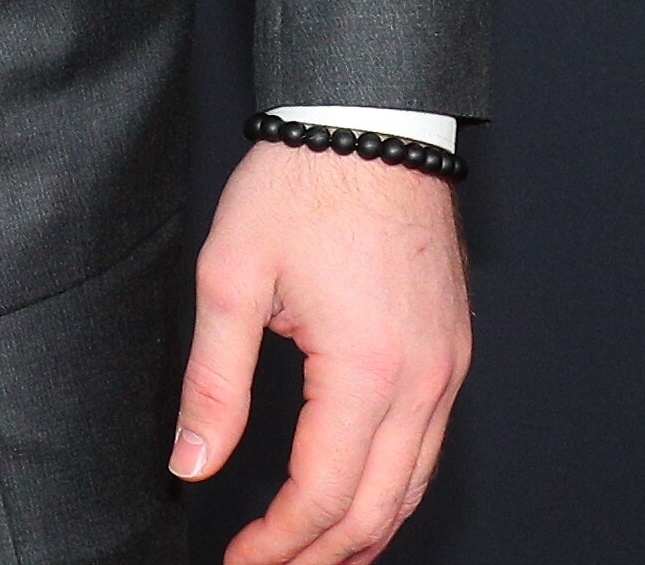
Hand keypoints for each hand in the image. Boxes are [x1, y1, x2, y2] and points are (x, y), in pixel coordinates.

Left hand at [171, 141, 468, 564]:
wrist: (371, 122)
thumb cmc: (301, 186)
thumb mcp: (231, 277)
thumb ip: (214, 382)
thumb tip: (192, 464)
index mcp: (366, 372)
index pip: (323, 495)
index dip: (278, 543)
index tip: (240, 561)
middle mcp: (422, 384)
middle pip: (378, 509)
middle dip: (321, 553)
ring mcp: (447, 370)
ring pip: (413, 486)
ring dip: (363, 532)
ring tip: (311, 555)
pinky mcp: (452, 353)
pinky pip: (430, 447)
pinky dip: (395, 488)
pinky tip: (363, 499)